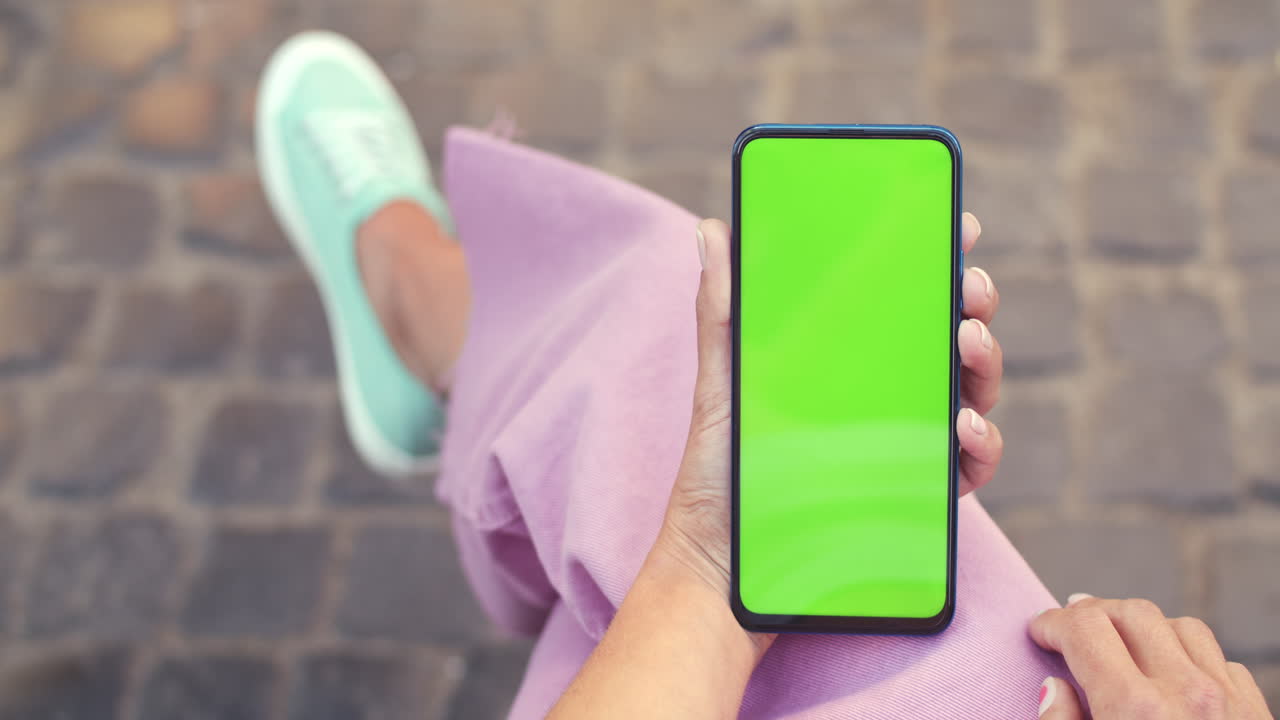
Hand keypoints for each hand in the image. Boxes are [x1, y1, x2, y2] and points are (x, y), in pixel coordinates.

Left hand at [654, 213, 1005, 632]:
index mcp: (845, 356)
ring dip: (986, 361)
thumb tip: (713, 227)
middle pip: (948, 335)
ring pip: (971, 390)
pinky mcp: (918, 495)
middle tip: (969, 289)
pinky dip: (982, 443)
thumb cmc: (719, 470)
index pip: (901, 297)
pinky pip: (970, 465)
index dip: (938, 258)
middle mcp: (884, 393)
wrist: (722, 563)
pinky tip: (964, 428)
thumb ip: (723, 309)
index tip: (958, 225)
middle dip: (972, 302)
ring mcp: (906, 443)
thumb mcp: (722, 384)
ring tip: (967, 345)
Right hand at [1031, 595, 1273, 718]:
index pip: (1084, 628)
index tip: (1040, 632)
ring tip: (1123, 649)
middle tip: (1071, 629)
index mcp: (1133, 710)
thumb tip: (1055, 689)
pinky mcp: (1259, 716)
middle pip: (1131, 613)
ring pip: (1182, 627)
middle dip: (1094, 614)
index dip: (1052, 623)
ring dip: (1145, 630)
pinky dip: (1191, 660)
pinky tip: (1173, 681)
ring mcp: (1230, 703)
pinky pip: (1222, 663)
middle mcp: (1186, 695)